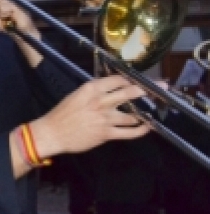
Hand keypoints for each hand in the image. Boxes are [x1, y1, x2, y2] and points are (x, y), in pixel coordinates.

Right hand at [29, 75, 148, 159]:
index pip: (118, 80)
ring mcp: (105, 118)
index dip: (132, 79)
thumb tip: (111, 88)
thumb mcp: (77, 94)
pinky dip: (141, 130)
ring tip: (152, 111)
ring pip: (133, 114)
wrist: (53, 132)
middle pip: (130, 93)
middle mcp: (101, 101)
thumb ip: (95, 91)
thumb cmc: (63, 113)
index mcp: (92, 89)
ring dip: (143, 113)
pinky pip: (129, 132)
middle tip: (161, 87)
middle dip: (147, 90)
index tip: (142, 80)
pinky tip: (147, 127)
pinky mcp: (107, 134)